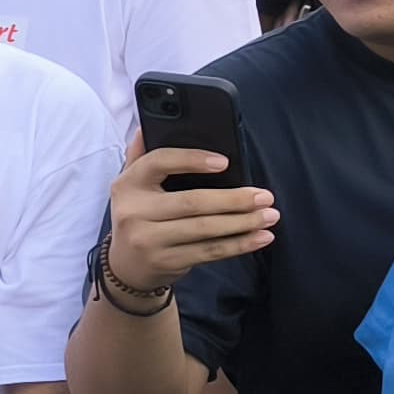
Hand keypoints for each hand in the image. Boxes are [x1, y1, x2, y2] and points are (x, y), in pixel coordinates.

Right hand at [104, 142, 275, 296]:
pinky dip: (239, 245)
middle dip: (234, 199)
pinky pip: (209, 252)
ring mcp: (149, 240)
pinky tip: (260, 237)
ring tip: (269, 216)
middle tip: (265, 196)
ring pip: (205, 229)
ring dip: (243, 222)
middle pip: (192, 202)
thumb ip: (141, 156)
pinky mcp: (166, 261)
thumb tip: (146, 126)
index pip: (159, 163)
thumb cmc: (138, 216)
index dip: (191, 159)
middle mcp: (134, 212)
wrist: (125, 266)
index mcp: (128, 184)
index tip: (224, 162)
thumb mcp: (132, 186)